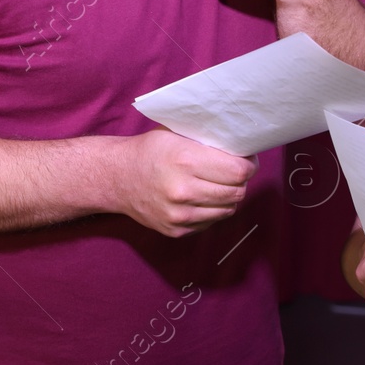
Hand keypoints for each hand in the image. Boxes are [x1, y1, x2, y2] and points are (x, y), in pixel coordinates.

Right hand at [114, 128, 255, 237]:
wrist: (116, 178)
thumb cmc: (149, 150)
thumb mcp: (176, 134)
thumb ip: (207, 139)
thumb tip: (242, 145)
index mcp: (185, 160)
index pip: (238, 170)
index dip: (248, 164)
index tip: (246, 159)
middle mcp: (183, 190)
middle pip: (237, 192)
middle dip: (241, 180)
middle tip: (234, 170)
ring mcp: (179, 214)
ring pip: (228, 209)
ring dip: (228, 196)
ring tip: (218, 183)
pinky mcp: (177, 230)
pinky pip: (211, 221)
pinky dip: (213, 209)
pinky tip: (202, 196)